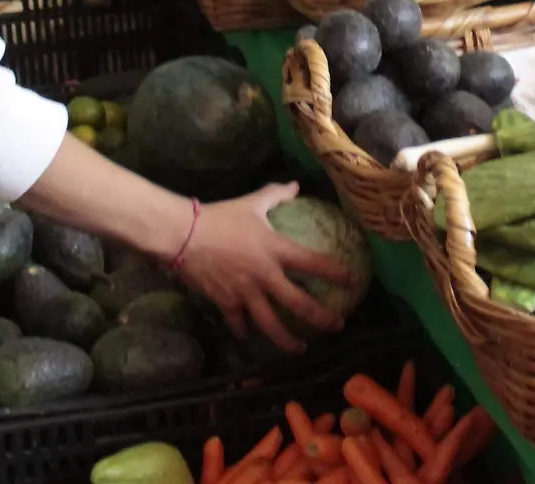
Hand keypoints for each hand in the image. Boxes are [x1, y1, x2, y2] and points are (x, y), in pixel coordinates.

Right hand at [173, 182, 351, 351]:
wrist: (183, 235)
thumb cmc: (220, 216)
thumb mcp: (252, 203)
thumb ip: (276, 194)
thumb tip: (296, 184)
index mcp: (276, 250)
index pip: (314, 263)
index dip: (335, 273)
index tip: (352, 281)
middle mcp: (266, 276)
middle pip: (299, 304)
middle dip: (321, 318)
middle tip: (337, 327)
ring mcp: (246, 293)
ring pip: (271, 325)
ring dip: (288, 341)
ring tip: (301, 349)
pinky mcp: (226, 303)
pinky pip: (239, 323)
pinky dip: (244, 331)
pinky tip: (249, 337)